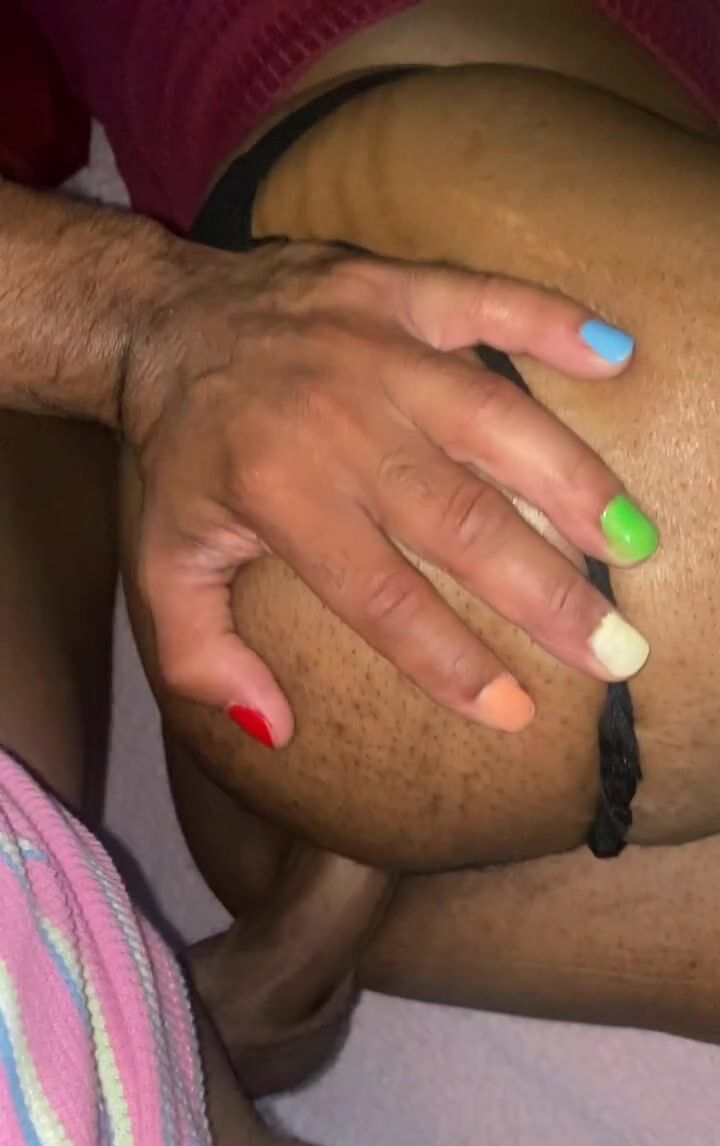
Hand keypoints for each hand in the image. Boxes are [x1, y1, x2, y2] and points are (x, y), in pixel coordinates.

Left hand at [125, 239, 657, 745]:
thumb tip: (274, 727)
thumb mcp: (161, 563)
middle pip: (459, 520)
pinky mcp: (395, 290)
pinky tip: (616, 355)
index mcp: (281, 498)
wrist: (158, 320)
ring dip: (569, 480)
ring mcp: (374, 349)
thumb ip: (201, 655)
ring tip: (632, 541)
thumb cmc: (178, 455)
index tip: (516, 711)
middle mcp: (337, 425)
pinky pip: (485, 299)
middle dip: (545, 593)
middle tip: (616, 651)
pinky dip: (550, 322)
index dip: (452, 661)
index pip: (381, 597)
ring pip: (491, 419)